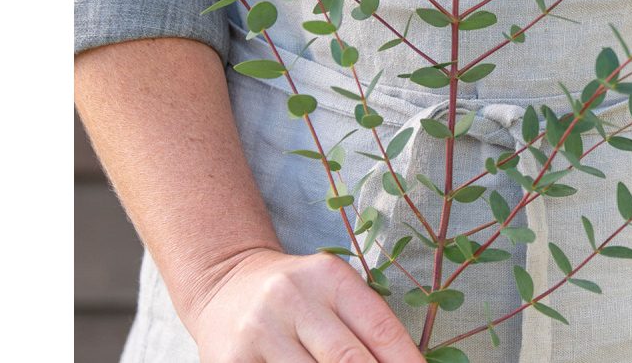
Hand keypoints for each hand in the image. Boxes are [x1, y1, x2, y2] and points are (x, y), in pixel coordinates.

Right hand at [187, 247, 424, 361]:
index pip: (380, 329)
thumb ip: (365, 327)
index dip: (406, 362)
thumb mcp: (331, 293)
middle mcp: (292, 297)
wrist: (225, 283)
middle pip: (348, 360)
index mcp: (328, 276)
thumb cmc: (296, 296)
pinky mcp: (231, 358)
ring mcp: (259, 329)